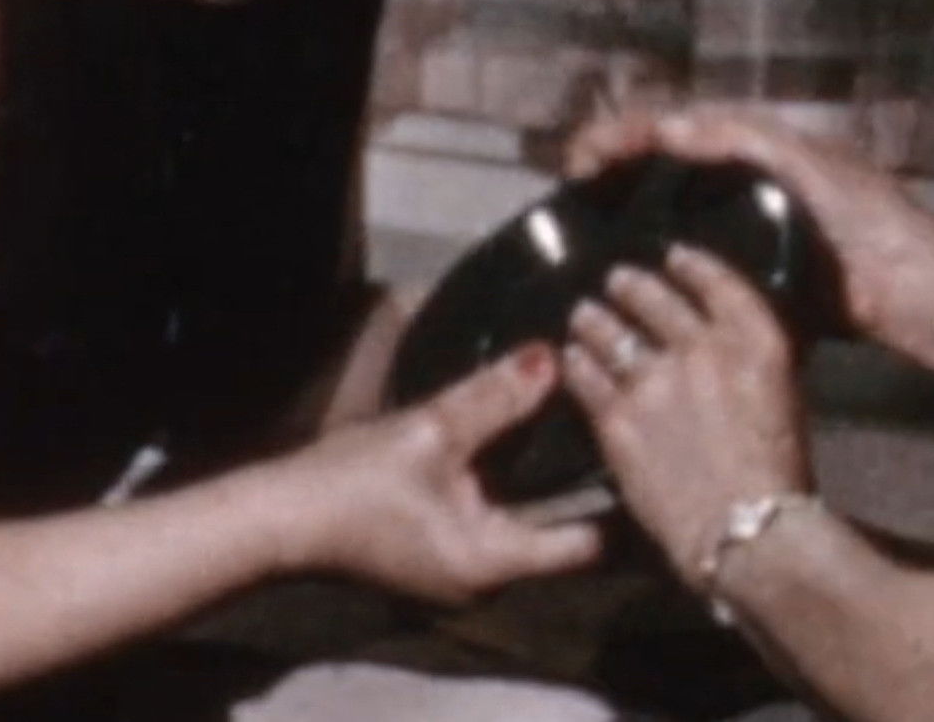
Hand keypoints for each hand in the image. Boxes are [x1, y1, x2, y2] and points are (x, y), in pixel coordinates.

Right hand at [272, 344, 600, 603]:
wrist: (283, 515)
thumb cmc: (356, 482)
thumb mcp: (430, 432)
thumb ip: (494, 398)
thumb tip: (553, 358)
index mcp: (492, 561)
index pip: (584, 543)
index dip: (620, 499)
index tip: (651, 448)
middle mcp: (487, 575)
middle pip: (562, 527)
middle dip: (589, 475)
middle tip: (627, 417)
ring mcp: (464, 564)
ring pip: (531, 516)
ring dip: (552, 471)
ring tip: (590, 413)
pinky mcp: (444, 544)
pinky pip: (502, 512)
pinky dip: (521, 476)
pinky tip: (534, 430)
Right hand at [563, 99, 933, 351]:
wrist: (906, 287)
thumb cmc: (864, 216)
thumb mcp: (807, 161)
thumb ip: (744, 137)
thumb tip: (669, 125)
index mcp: (753, 141)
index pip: (675, 122)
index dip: (625, 130)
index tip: (584, 153)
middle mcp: (742, 174)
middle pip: (663, 155)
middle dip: (614, 157)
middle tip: (569, 179)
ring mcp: (742, 222)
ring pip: (670, 200)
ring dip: (625, 200)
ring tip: (581, 217)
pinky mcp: (746, 270)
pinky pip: (689, 251)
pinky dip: (652, 248)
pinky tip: (626, 269)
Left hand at [563, 248, 811, 586]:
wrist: (750, 533)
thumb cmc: (780, 474)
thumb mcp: (783, 395)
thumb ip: (750, 358)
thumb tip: (721, 339)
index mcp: (754, 340)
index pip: (717, 280)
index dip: (691, 264)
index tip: (674, 255)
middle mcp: (702, 347)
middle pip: (656, 299)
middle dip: (632, 285)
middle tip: (616, 279)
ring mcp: (655, 382)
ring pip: (613, 333)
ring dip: (595, 320)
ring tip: (583, 314)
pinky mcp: (620, 420)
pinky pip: (589, 378)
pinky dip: (578, 364)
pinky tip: (572, 359)